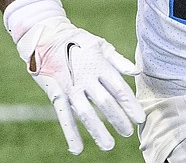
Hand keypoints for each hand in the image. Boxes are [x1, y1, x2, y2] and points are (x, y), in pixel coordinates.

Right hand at [4, 0, 145, 153]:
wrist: (46, 36)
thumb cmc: (78, 42)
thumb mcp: (100, 45)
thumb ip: (118, 60)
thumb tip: (137, 71)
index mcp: (100, 65)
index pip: (119, 89)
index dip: (130, 105)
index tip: (140, 118)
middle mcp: (86, 77)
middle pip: (105, 102)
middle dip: (118, 119)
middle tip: (128, 133)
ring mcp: (70, 86)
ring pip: (85, 113)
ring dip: (97, 130)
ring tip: (109, 145)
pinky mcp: (56, 93)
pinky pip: (63, 116)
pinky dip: (70, 133)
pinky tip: (77, 149)